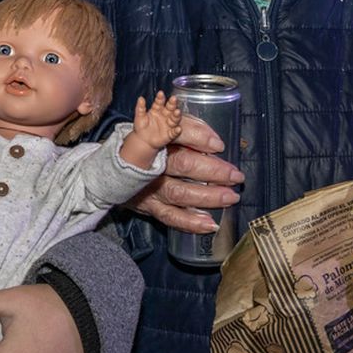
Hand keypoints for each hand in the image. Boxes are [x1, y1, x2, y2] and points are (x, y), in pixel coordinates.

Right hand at [126, 113, 243, 233]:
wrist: (116, 165)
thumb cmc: (148, 144)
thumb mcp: (163, 128)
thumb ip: (188, 128)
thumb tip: (215, 140)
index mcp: (155, 137)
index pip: (177, 133)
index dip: (199, 138)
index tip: (219, 145)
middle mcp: (151, 162)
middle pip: (184, 164)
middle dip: (213, 170)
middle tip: (235, 175)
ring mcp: (149, 186)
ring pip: (180, 193)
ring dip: (208, 196)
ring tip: (230, 197)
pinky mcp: (148, 205)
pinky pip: (170, 217)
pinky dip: (191, 223)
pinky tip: (210, 224)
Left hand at [131, 92, 182, 149]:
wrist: (142, 140)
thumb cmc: (141, 127)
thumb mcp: (139, 116)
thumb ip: (140, 108)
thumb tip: (140, 98)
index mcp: (157, 110)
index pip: (159, 102)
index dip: (160, 98)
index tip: (160, 93)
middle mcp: (164, 116)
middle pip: (170, 108)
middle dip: (172, 104)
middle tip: (173, 99)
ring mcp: (168, 125)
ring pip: (174, 119)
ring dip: (176, 115)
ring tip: (177, 111)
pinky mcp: (169, 134)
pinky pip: (174, 132)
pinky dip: (176, 131)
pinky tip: (178, 128)